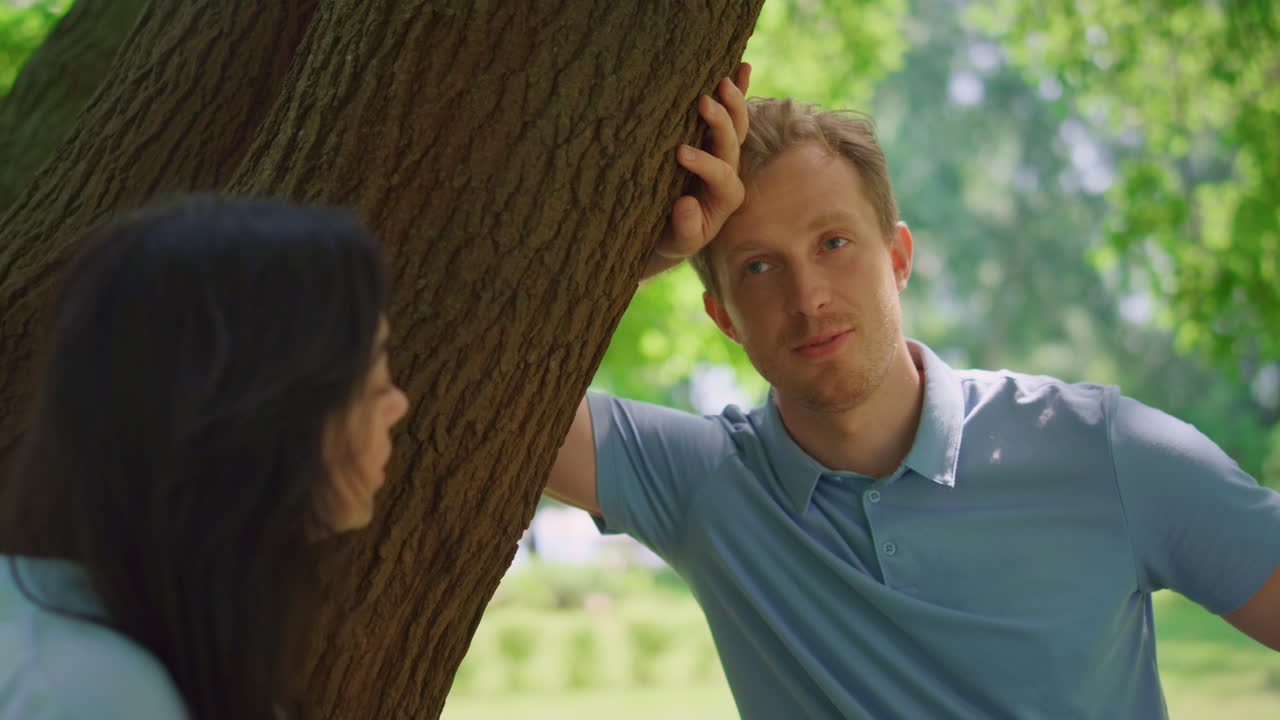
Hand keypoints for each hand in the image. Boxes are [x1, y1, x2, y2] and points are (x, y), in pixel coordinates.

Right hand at [643, 62, 751, 279]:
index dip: (704, 163)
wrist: (668, 230)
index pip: (722, 175)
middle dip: (721, 122)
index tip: (680, 154)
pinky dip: (738, 90)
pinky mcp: (712, 140)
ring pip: (735, 124)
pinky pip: (730, 114)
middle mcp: (728, 170)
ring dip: (733, 101)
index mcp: (726, 196)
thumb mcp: (678, 242)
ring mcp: (722, 153)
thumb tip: (687, 204)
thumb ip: (686, 228)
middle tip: (704, 103)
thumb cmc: (671, 237)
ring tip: (723, 80)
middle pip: (733, 143)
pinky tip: (742, 66)